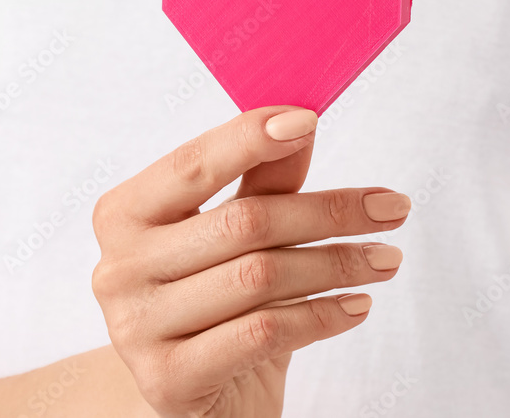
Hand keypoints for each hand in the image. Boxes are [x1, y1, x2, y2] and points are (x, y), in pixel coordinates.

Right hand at [91, 106, 410, 417]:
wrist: (196, 394)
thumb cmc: (215, 304)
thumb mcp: (234, 238)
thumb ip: (259, 182)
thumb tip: (298, 120)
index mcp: (123, 214)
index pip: (192, 164)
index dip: (250, 139)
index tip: (310, 120)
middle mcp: (119, 267)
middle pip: (241, 223)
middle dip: (327, 211)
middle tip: (390, 208)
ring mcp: (136, 327)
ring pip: (259, 278)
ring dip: (337, 264)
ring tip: (384, 258)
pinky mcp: (167, 379)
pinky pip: (263, 333)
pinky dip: (321, 315)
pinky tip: (355, 305)